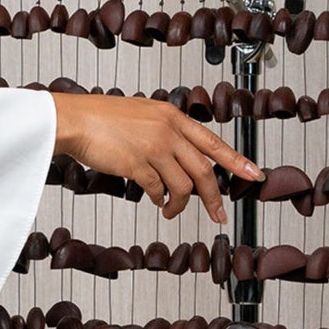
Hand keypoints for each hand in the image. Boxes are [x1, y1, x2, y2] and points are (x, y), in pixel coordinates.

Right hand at [51, 92, 262, 221]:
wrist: (74, 119)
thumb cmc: (102, 118)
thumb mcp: (143, 114)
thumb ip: (166, 130)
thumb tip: (181, 158)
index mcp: (172, 116)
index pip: (213, 141)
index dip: (236, 161)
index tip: (253, 175)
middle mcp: (168, 130)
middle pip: (203, 170)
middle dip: (214, 197)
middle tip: (219, 214)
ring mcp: (154, 147)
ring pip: (183, 185)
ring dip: (180, 204)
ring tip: (171, 210)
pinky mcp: (137, 164)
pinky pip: (158, 190)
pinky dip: (160, 199)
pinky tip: (156, 200)